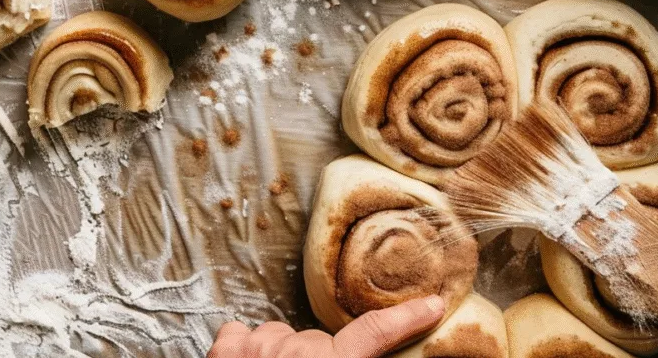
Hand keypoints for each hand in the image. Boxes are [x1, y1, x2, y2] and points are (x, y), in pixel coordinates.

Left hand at [208, 296, 444, 357]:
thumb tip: (371, 356)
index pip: (376, 333)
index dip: (407, 318)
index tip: (431, 304)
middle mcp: (296, 352)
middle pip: (319, 340)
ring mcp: (258, 348)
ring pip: (281, 335)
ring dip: (283, 355)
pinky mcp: (226, 351)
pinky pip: (241, 332)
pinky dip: (246, 347)